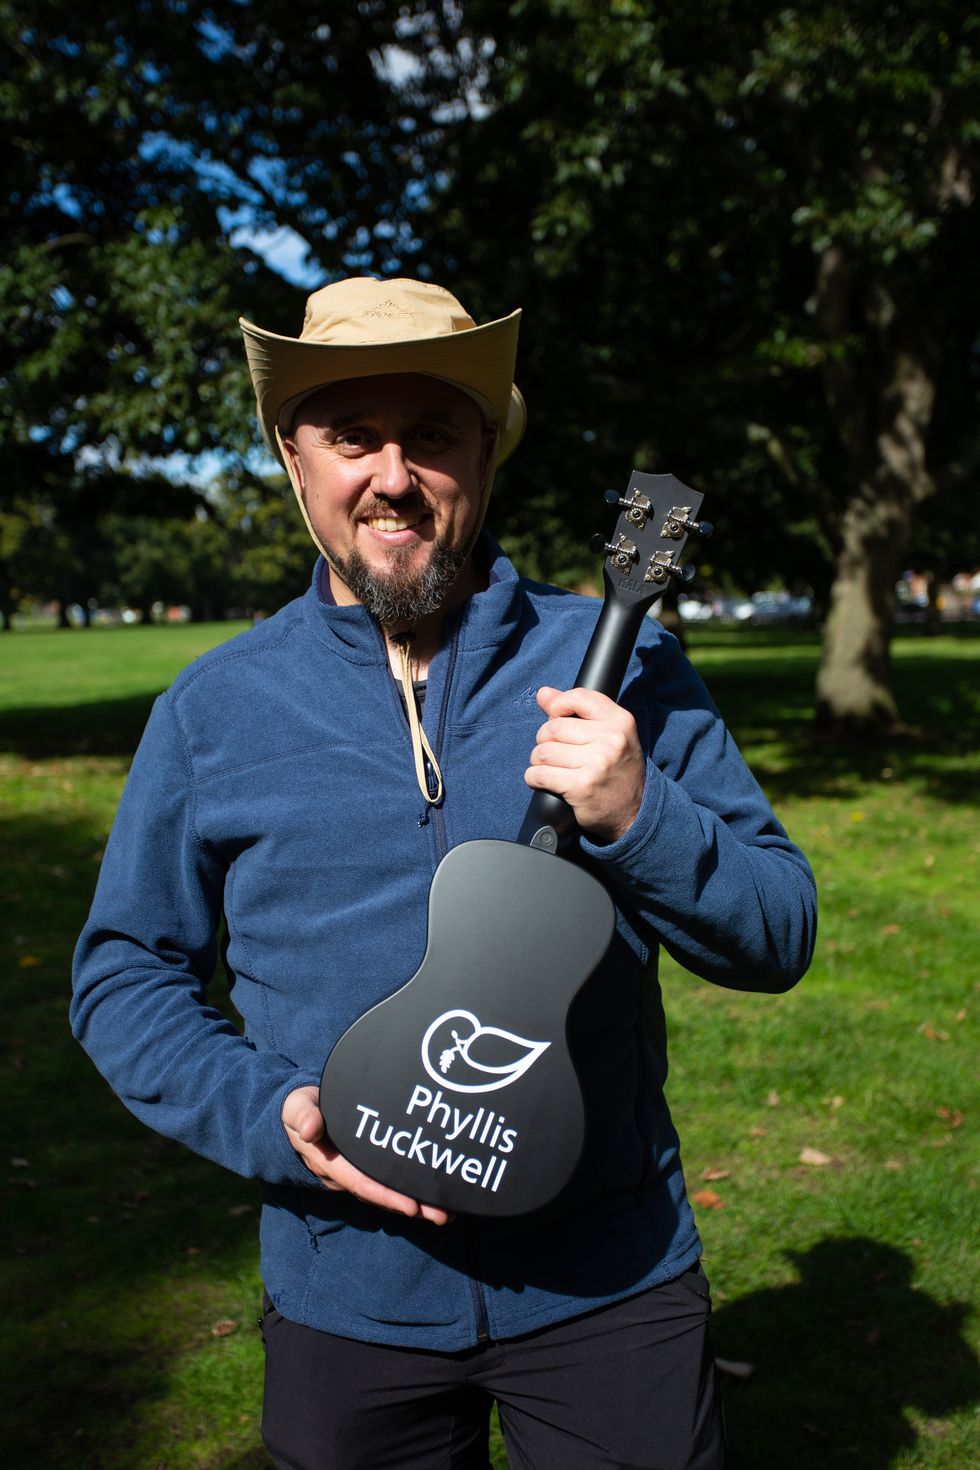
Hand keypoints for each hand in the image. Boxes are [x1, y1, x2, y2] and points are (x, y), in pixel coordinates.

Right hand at [282, 1086, 452, 1225]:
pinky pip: (390, 1184)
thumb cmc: (301, 1107)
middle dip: (410, 1207)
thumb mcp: (297, 1107)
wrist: (301, 1112)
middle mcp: (345, 1175)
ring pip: (388, 1194)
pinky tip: (435, 1198)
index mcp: (329, 1162)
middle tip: (442, 1216)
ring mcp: (357, 1174)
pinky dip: (411, 1193)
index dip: (385, 1195)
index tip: (411, 1206)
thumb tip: (309, 1129)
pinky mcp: (366, 1168)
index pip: (360, 1183)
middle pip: (380, 1195)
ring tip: (446, 1215)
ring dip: (417, 1206)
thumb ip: (302, 1114)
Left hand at [525, 686, 645, 843]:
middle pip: (553, 727)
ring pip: (544, 751)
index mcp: (620, 721)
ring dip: (539, 761)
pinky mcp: (582, 786)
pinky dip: (534, 778)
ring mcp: (597, 763)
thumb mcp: (610, 734)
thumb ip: (577, 710)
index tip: (556, 717)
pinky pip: (540, 774)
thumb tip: (543, 693)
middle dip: (546, 740)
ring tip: (551, 768)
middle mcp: (611, 739)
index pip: (578, 697)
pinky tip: (544, 781)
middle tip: (556, 753)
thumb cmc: (618, 769)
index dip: (558, 705)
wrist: (635, 811)